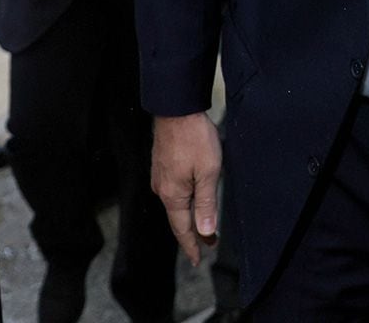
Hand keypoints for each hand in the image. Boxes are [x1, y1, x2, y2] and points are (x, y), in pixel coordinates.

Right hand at [151, 113, 221, 264]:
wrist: (176, 109)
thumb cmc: (195, 139)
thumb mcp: (208, 173)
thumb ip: (206, 204)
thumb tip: (206, 231)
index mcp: (173, 195)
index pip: (182, 229)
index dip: (191, 245)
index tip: (197, 259)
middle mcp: (162, 189)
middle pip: (177, 219)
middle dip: (193, 233)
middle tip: (208, 244)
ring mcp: (159, 177)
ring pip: (175, 205)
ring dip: (189, 217)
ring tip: (203, 226)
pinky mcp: (161, 165)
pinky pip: (173, 191)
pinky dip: (184, 202)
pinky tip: (192, 200)